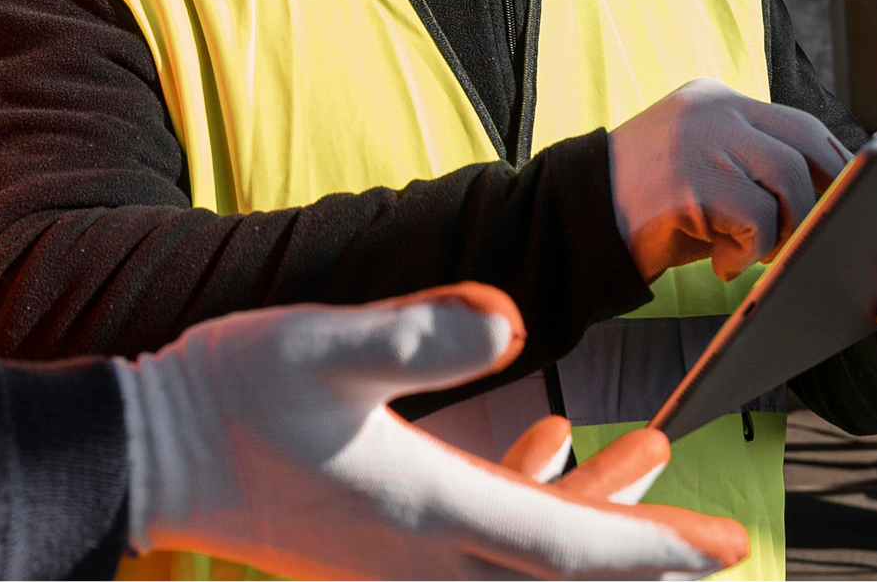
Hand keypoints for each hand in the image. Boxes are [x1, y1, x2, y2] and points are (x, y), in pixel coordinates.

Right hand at [114, 283, 749, 581]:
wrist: (150, 450)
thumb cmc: (231, 394)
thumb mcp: (323, 346)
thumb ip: (416, 333)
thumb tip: (512, 319)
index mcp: (425, 511)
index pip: (568, 554)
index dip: (653, 549)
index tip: (726, 546)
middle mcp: (422, 556)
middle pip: (558, 575)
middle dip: (638, 551)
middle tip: (709, 533)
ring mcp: (395, 560)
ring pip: (521, 562)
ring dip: (588, 523)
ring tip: (639, 458)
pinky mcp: (371, 547)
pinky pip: (475, 546)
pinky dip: (523, 506)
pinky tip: (540, 445)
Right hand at [608, 79, 851, 282]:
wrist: (576, 220)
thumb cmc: (649, 205)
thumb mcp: (703, 166)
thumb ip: (752, 163)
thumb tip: (832, 193)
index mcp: (714, 98)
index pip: (800, 124)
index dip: (833, 167)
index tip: (846, 203)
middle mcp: (711, 109)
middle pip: (804, 145)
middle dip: (822, 199)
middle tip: (806, 238)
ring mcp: (701, 140)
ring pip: (790, 182)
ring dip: (786, 230)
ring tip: (754, 252)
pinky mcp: (693, 179)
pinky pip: (758, 219)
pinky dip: (751, 251)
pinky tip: (722, 263)